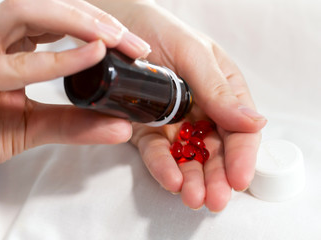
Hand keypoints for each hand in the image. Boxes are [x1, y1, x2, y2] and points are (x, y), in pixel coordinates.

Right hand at [0, 0, 150, 184]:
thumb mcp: (31, 127)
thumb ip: (73, 123)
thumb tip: (119, 126)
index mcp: (4, 43)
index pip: (56, 18)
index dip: (97, 25)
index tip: (134, 46)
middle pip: (44, 6)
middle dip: (94, 18)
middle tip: (133, 41)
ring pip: (24, 14)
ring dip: (76, 23)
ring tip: (115, 40)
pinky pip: (11, 64)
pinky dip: (54, 60)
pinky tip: (89, 58)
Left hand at [93, 0, 266, 210]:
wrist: (115, 28)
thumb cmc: (159, 30)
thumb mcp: (193, 53)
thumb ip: (218, 89)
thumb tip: (254, 122)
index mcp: (221, 91)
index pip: (238, 129)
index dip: (241, 156)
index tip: (239, 178)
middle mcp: (200, 110)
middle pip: (214, 150)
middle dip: (216, 177)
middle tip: (214, 199)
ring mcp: (173, 122)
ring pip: (187, 157)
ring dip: (192, 179)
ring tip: (192, 197)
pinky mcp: (145, 129)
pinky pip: (156, 152)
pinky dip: (163, 167)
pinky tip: (170, 179)